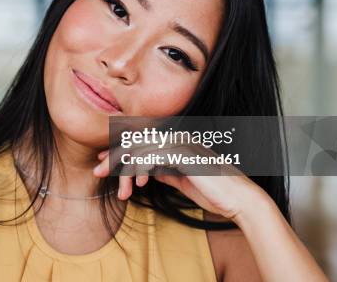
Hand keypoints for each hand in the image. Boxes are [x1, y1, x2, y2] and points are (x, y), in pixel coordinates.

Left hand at [93, 145, 266, 220]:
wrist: (239, 200)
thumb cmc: (214, 191)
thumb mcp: (181, 180)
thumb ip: (165, 171)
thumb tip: (147, 171)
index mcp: (177, 140)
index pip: (142, 141)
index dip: (120, 150)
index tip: (103, 160)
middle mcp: (177, 137)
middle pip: (136, 142)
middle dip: (114, 156)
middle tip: (97, 169)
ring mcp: (181, 143)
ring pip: (140, 149)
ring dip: (123, 167)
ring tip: (111, 181)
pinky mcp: (184, 154)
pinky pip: (152, 158)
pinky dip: (140, 171)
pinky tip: (136, 185)